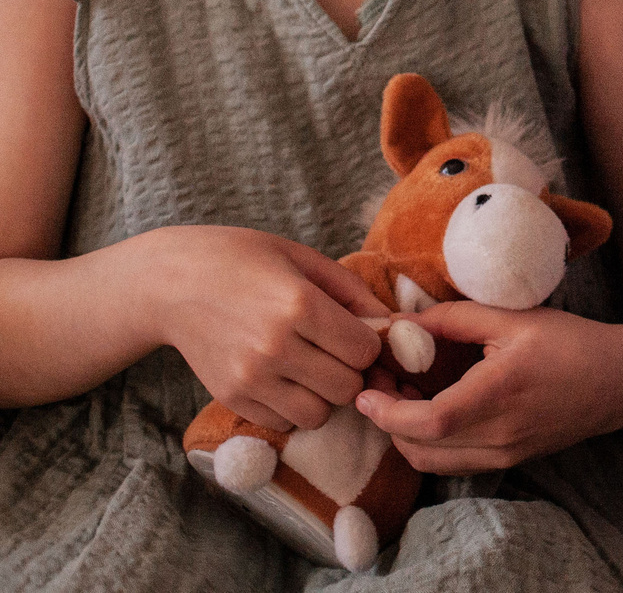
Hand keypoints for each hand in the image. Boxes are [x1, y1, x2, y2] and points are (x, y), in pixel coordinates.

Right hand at [145, 225, 388, 433]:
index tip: (354, 332)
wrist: (170, 282)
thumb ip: (352, 292)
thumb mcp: (303, 258)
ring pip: (317, 415)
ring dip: (323, 396)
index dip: (368, 344)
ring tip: (311, 369)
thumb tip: (393, 324)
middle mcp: (275, 346)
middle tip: (335, 353)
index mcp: (299, 305)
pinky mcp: (228, 397)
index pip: (364, 351)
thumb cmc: (243, 260)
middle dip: (350, 372)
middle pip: (346, 388)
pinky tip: (283, 380)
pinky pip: (282, 423)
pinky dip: (292, 408)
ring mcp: (249, 377)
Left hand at [354, 299, 622, 471]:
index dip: (387, 411)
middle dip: (386, 420)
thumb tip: (404, 323)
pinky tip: (429, 411)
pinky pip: (452, 463)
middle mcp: (500, 434)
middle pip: (419, 448)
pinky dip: (428, 444)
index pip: (427, 421)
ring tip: (400, 396)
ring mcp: (505, 454)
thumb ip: (456, 318)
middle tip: (377, 384)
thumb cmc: (571, 343)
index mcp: (500, 393)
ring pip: (431, 461)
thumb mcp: (515, 317)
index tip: (364, 390)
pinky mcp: (509, 462)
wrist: (620, 381)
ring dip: (404, 435)